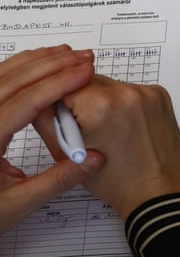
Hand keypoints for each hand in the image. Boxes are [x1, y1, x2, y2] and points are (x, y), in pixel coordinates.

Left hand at [0, 46, 102, 231]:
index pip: (26, 101)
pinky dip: (19, 68)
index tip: (85, 72)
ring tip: (67, 54)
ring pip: (3, 75)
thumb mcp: (19, 203)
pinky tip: (37, 64)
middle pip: (14, 80)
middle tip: (84, 57)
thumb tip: (93, 159)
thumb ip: (58, 180)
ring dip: (37, 61)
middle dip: (53, 64)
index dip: (59, 83)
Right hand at [39, 76, 179, 218]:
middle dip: (80, 99)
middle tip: (86, 126)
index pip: (63, 83)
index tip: (62, 114)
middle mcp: (125, 93)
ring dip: (102, 99)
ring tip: (108, 128)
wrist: (158, 190)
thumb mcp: (67, 154)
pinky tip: (126, 125)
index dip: (59, 99)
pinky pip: (130, 89)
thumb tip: (38, 97)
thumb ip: (46, 120)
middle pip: (86, 80)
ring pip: (109, 84)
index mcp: (99, 106)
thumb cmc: (116, 180)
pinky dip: (123, 102)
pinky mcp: (160, 95)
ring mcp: (146, 93)